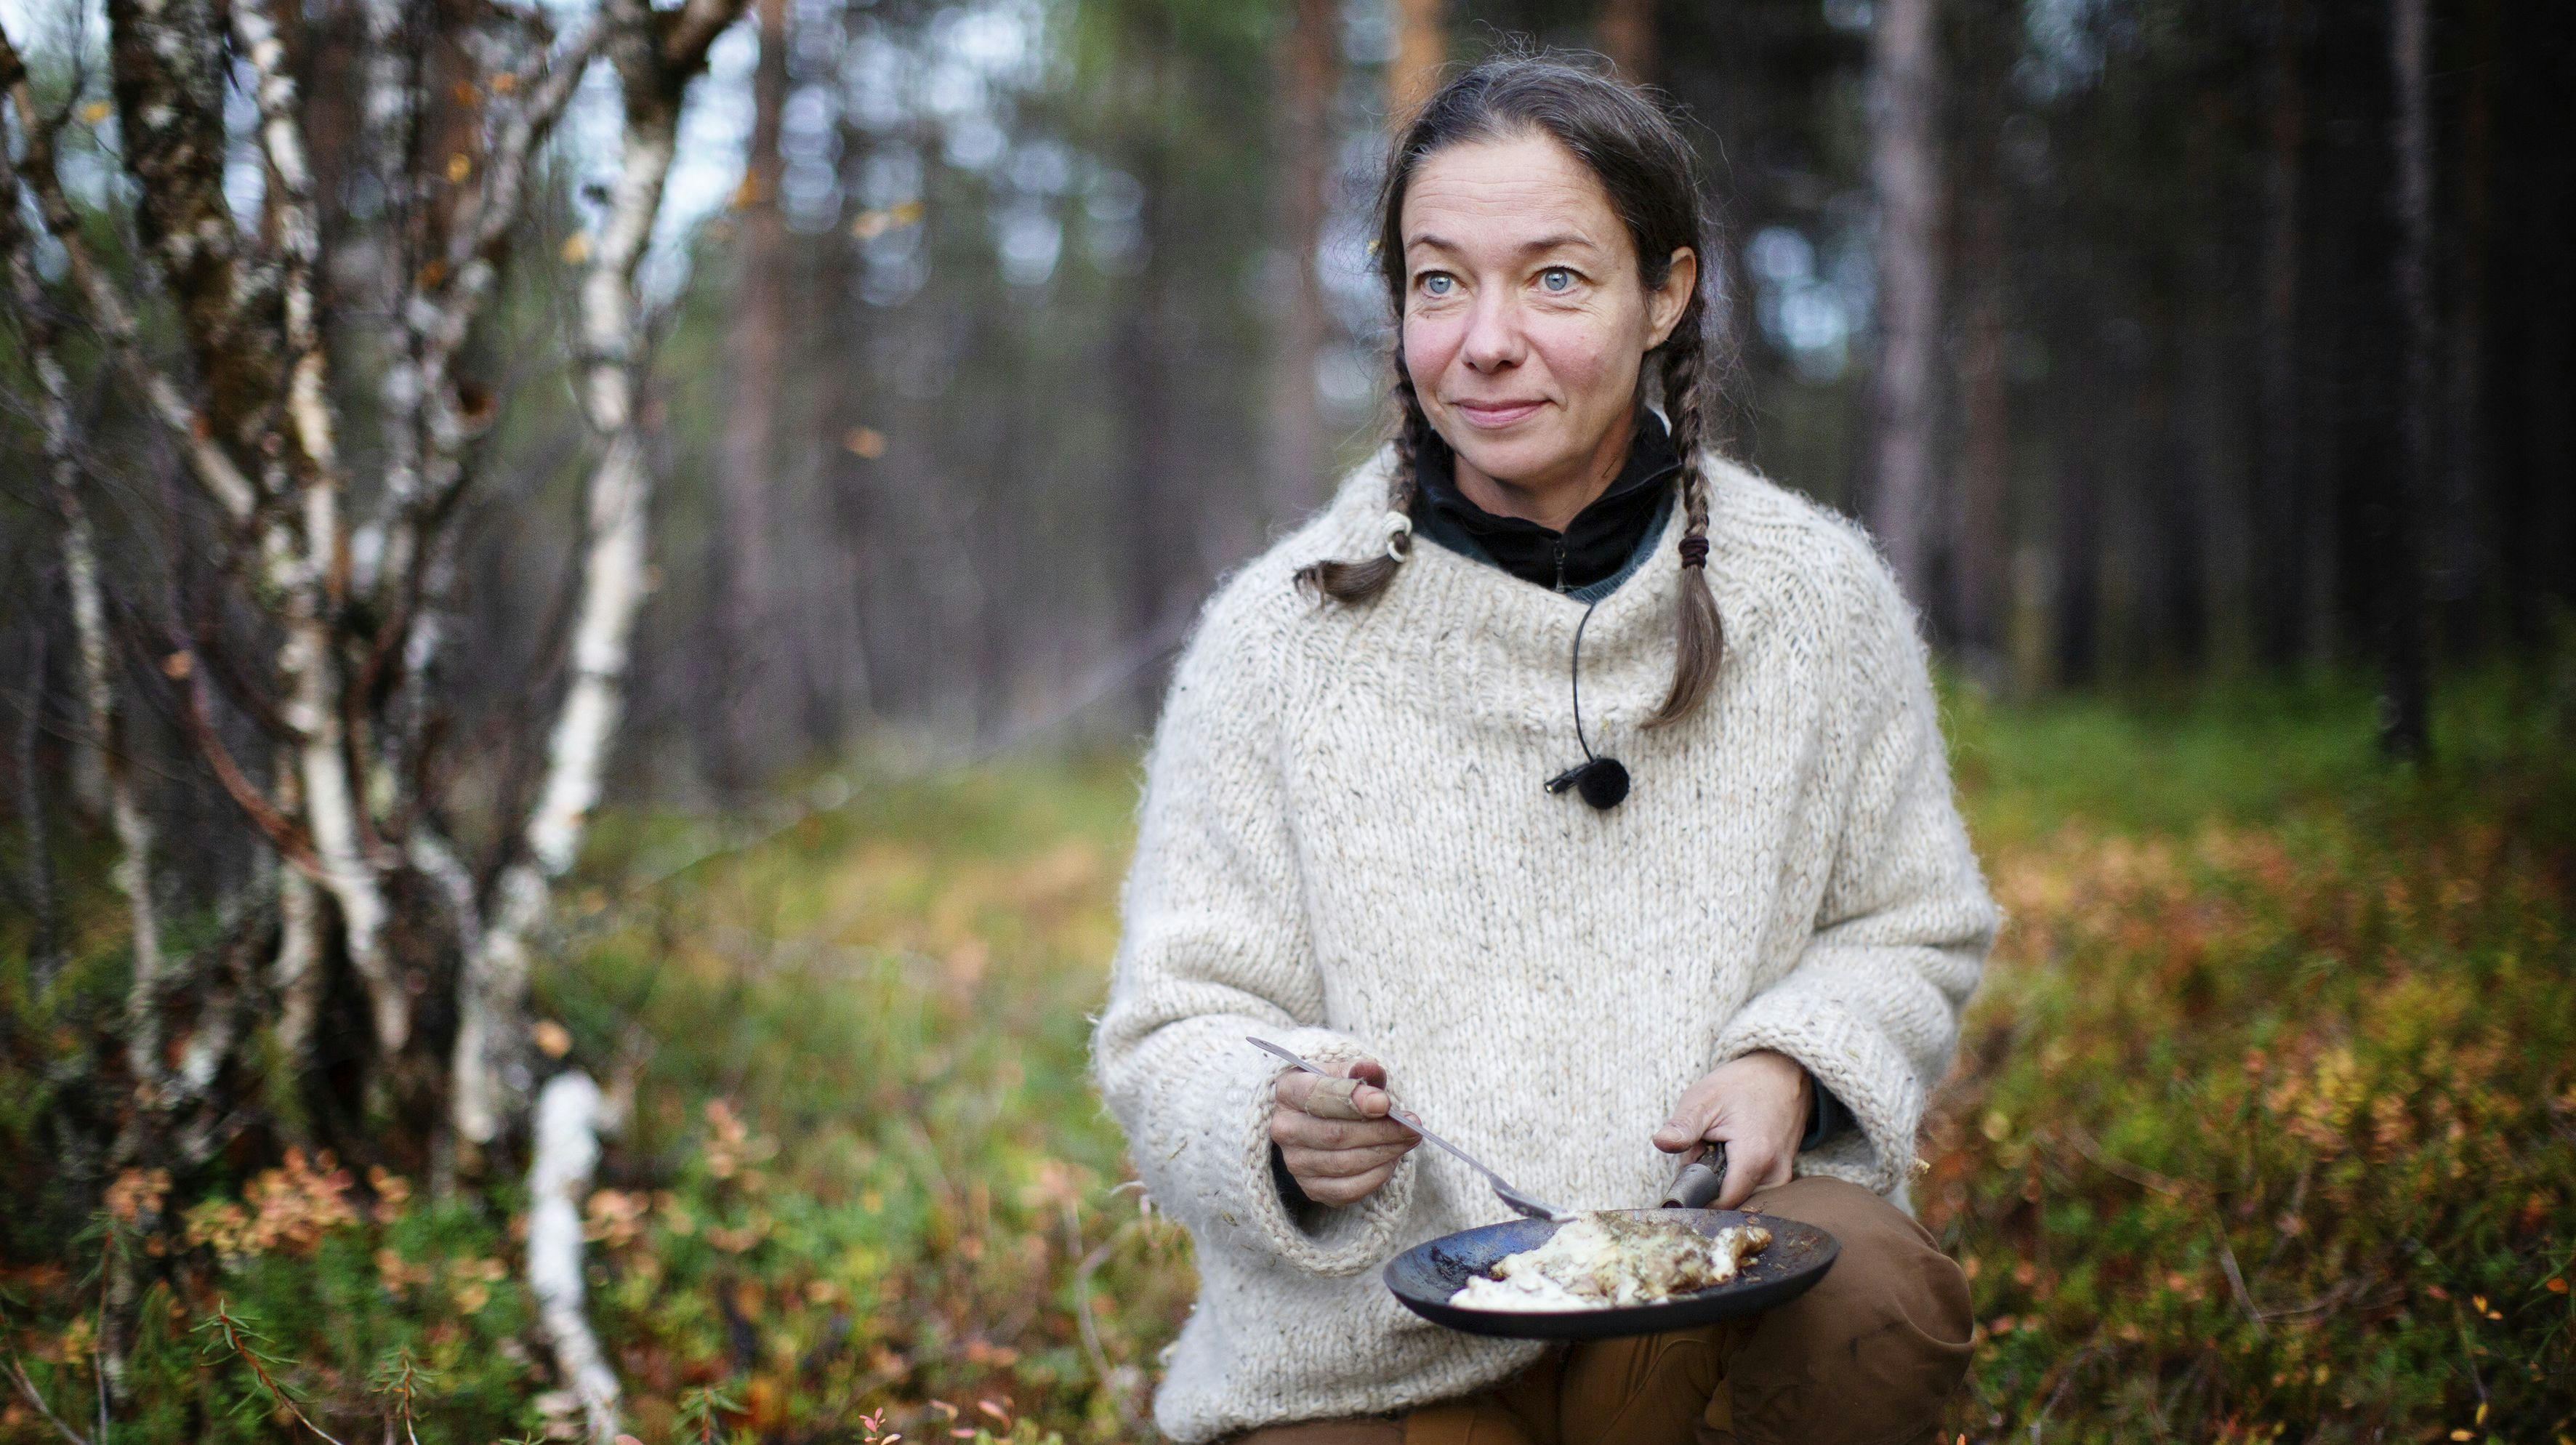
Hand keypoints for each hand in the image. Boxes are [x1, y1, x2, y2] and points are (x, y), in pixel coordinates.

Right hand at [1269, 1059, 1418, 1206]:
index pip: (1318, 1096)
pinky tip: (1392, 1159)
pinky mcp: (1311, 1188)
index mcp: (1288, 1091)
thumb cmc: (1336, 1091)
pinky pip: (1348, 1189)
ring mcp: (1295, 1162)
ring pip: (1345, 1163)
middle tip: (1413, 1125)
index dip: (1353, 1100)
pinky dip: (1376, 1176)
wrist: (1320, 1121)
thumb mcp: (1345, 1072)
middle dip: (1381, 1131)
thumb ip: (1358, 1070)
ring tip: (1409, 1140)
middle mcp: (1285, 1128)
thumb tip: (1370, 1070)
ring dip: (1385, 1153)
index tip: (1385, 1103)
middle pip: (1336, 1134)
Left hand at [1651, 1049, 1811, 1209]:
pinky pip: (1755, 1187)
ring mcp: (1783, 1176)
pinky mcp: (1785, 1174)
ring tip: (1722, 1146)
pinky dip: (1739, 1174)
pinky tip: (1735, 1151)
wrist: (1782, 1072)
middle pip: (1731, 1200)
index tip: (1686, 1177)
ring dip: (1725, 1178)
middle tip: (1705, 1150)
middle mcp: (1775, 1174)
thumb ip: (1683, 1126)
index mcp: (1755, 1158)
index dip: (1698, 1196)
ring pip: (1742, 1194)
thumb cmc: (1741, 1084)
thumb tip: (1660, 1142)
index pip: (1722, 1204)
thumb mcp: (1704, 1098)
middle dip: (1711, 1183)